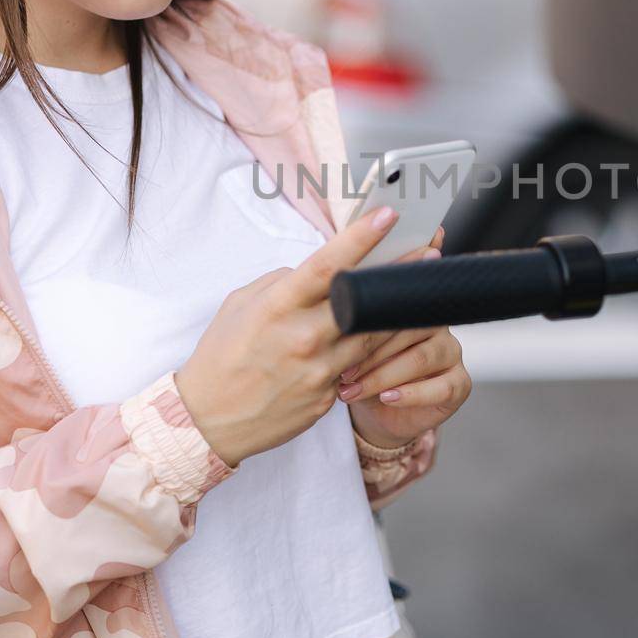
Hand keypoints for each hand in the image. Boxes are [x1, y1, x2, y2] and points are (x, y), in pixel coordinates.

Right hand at [174, 204, 410, 466]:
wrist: (208, 421)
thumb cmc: (221, 357)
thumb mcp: (241, 305)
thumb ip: (283, 282)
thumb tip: (321, 272)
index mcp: (278, 307)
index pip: (328, 266)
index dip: (361, 238)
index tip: (388, 216)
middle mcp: (303, 337)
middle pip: (366, 300)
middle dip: (400, 273)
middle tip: (429, 252)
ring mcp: (319, 371)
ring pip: (375, 336)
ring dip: (401, 312)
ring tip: (423, 290)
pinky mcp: (328, 398)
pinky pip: (360, 367)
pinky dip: (377, 350)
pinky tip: (394, 335)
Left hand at [340, 227, 472, 448]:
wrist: (376, 412)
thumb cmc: (360, 368)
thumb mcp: (346, 341)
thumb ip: (347, 314)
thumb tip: (323, 292)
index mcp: (410, 303)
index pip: (397, 297)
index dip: (372, 314)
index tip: (341, 330)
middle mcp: (435, 322)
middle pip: (409, 326)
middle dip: (371, 351)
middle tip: (340, 369)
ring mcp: (451, 351)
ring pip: (422, 357)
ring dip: (384, 375)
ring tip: (354, 388)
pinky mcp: (459, 383)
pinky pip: (442, 387)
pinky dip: (411, 394)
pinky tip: (388, 398)